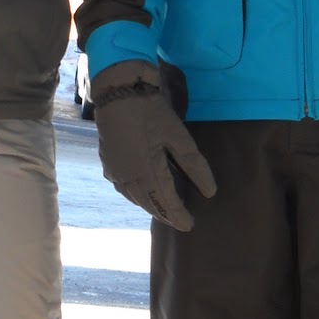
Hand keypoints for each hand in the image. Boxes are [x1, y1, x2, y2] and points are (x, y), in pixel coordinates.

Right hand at [91, 61, 215, 229]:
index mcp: (148, 173)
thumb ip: (194, 165)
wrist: (117, 92)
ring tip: (164, 209)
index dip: (179, 216)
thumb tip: (210, 192)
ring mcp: (115, 172)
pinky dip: (136, 195)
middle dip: (165, 214)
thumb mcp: (178, 136)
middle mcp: (129, 179)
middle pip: (149, 205)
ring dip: (150, 206)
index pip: (166, 204)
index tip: (190, 225)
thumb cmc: (150, 112)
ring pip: (135, 198)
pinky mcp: (108, 164)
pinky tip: (142, 191)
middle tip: (179, 220)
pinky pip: (124, 188)